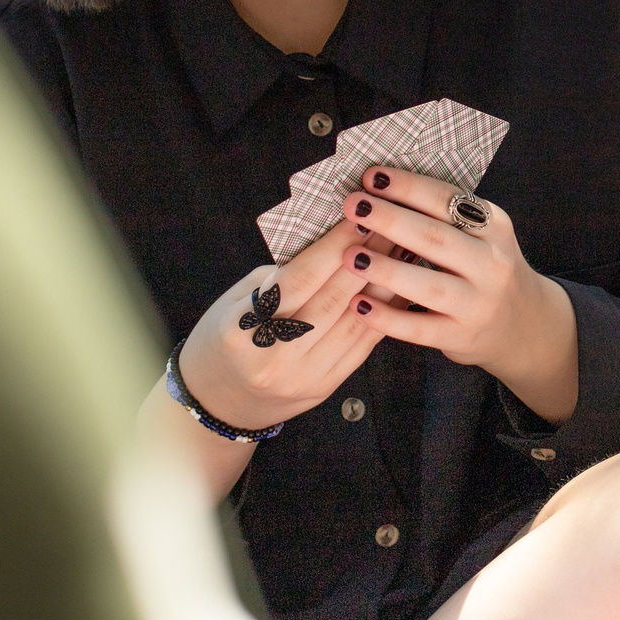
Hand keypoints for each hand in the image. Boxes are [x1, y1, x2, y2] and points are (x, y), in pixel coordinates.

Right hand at [172, 221, 382, 433]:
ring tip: (402, 252)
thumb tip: (331, 244)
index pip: (299, 280)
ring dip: (383, 284)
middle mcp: (275, 358)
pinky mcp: (324, 388)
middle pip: (332, 300)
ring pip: (354, 323)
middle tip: (390, 226)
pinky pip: (361, 346)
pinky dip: (383, 314)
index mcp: (243, 330)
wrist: (217, 402)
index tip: (360, 217)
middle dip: (366, 259)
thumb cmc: (223, 337)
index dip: (333, 247)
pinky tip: (399, 288)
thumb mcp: (236, 300)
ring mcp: (303, 377)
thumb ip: (281, 276)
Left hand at [347, 167, 580, 423]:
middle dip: (390, 219)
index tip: (370, 176)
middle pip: (436, 238)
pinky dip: (388, 318)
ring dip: (386, 269)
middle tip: (353, 206)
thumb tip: (379, 190)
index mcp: (494, 227)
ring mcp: (478, 303)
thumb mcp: (481, 236)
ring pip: (429, 285)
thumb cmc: (485, 269)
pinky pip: (420, 328)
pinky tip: (359, 305)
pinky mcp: (462, 337)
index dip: (407, 187)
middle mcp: (491, 263)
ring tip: (350, 256)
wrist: (523, 324)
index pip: (447, 200)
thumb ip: (442, 218)